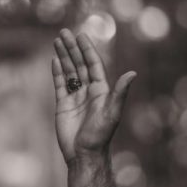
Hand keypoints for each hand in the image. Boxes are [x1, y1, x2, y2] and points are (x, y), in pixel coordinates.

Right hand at [51, 29, 135, 163]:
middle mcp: (88, 91)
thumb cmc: (100, 136)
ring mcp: (75, 97)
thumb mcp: (112, 113)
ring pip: (68, 71)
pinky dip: (56, 72)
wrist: (83, 154)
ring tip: (56, 40)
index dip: (87, 50)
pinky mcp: (62, 105)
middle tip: (63, 33)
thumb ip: (120, 93)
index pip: (93, 65)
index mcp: (101, 91)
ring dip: (63, 56)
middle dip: (71, 48)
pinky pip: (59, 84)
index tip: (81, 36)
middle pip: (79, 64)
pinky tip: (54, 60)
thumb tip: (133, 74)